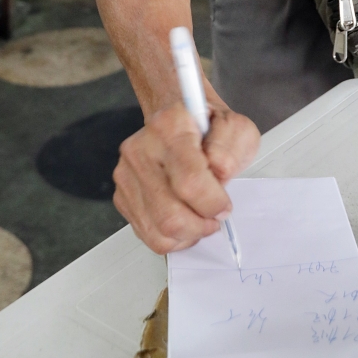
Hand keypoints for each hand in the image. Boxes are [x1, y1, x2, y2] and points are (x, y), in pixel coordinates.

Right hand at [112, 95, 259, 253]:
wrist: (178, 119)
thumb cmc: (208, 125)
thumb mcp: (236, 127)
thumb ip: (230, 151)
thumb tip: (218, 176)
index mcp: (170, 125)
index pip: (189, 181)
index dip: (213, 202)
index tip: (225, 204)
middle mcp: (141, 149)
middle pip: (170, 214)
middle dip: (201, 225)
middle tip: (215, 216)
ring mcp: (127, 174)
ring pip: (159, 230)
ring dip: (189, 234)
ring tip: (201, 218)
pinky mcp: (122, 196)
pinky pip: (148, 234)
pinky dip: (173, 238)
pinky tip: (185, 220)